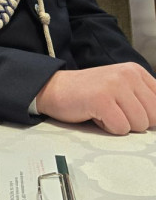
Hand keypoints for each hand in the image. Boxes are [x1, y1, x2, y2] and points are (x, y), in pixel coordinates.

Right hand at [35, 62, 155, 134]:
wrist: (53, 88)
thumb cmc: (88, 93)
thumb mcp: (122, 89)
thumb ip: (144, 99)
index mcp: (136, 71)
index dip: (149, 115)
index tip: (130, 112)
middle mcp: (128, 74)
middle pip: (154, 117)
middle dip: (134, 121)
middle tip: (114, 111)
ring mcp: (114, 85)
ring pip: (139, 124)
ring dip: (120, 124)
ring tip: (103, 111)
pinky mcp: (101, 99)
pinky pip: (120, 128)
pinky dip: (107, 127)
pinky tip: (95, 114)